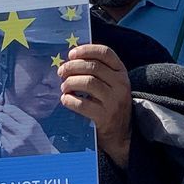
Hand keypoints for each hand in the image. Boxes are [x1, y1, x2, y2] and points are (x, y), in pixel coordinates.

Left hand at [0, 103, 54, 156]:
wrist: (43, 157)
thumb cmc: (39, 140)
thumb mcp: (35, 125)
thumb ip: (22, 117)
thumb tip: (7, 109)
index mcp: (31, 123)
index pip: (12, 110)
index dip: (7, 108)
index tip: (6, 109)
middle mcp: (23, 132)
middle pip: (3, 118)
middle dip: (2, 116)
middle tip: (3, 117)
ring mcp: (16, 142)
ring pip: (2, 128)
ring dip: (4, 128)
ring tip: (11, 130)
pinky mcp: (11, 150)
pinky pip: (2, 138)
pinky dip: (4, 137)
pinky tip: (11, 139)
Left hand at [60, 44, 131, 167]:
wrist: (121, 133)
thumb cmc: (110, 103)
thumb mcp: (111, 84)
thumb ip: (97, 70)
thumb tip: (70, 59)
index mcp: (121, 72)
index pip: (105, 52)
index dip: (86, 50)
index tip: (71, 53)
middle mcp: (121, 84)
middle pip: (92, 66)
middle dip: (72, 67)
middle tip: (61, 72)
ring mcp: (114, 101)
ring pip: (87, 82)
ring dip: (70, 82)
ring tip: (64, 87)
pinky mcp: (105, 117)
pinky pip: (82, 103)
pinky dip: (69, 100)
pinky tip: (65, 99)